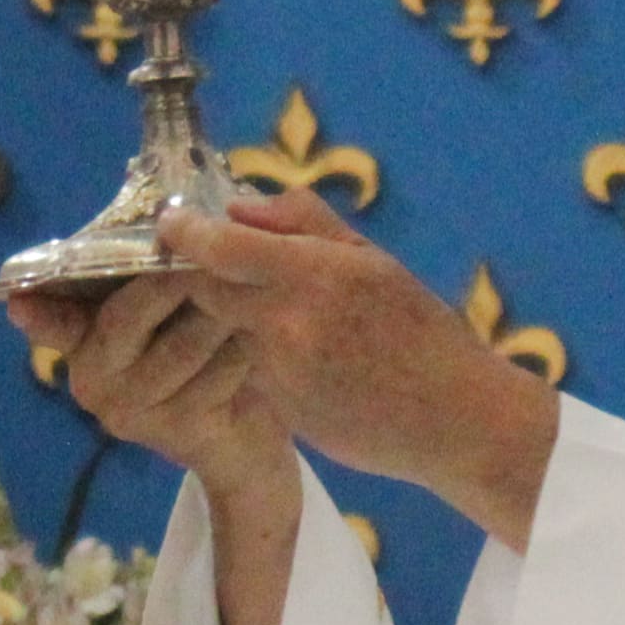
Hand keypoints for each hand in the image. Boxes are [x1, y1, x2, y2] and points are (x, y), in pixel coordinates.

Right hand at [10, 251, 295, 510]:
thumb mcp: (174, 307)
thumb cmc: (204, 350)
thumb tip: (165, 215)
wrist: (246, 436)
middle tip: (212, 253)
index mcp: (81, 339)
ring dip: (223, 312)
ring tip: (252, 293)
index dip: (39, 311)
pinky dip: (244, 350)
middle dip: (174, 280)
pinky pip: (216, 373)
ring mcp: (131, 411)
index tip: (18, 301)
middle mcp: (92, 380)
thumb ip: (151, 270)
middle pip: (125, 317)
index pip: (54, 320)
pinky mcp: (175, 432)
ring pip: (182, 343)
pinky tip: (260, 344)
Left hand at [137, 191, 557, 546]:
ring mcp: (279, 370)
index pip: (220, 246)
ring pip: (218, 331)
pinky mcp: (278, 408)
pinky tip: (275, 351)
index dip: (185, 231)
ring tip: (244, 306)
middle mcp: (288, 322)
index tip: (171, 222)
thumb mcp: (375, 261)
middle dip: (195, 273)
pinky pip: (240, 368)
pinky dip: (244, 353)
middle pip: (203, 288)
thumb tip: (241, 205)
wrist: (453, 419)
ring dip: (219, 315)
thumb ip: (304, 223)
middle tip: (197, 263)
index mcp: (316, 274)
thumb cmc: (421, 332)